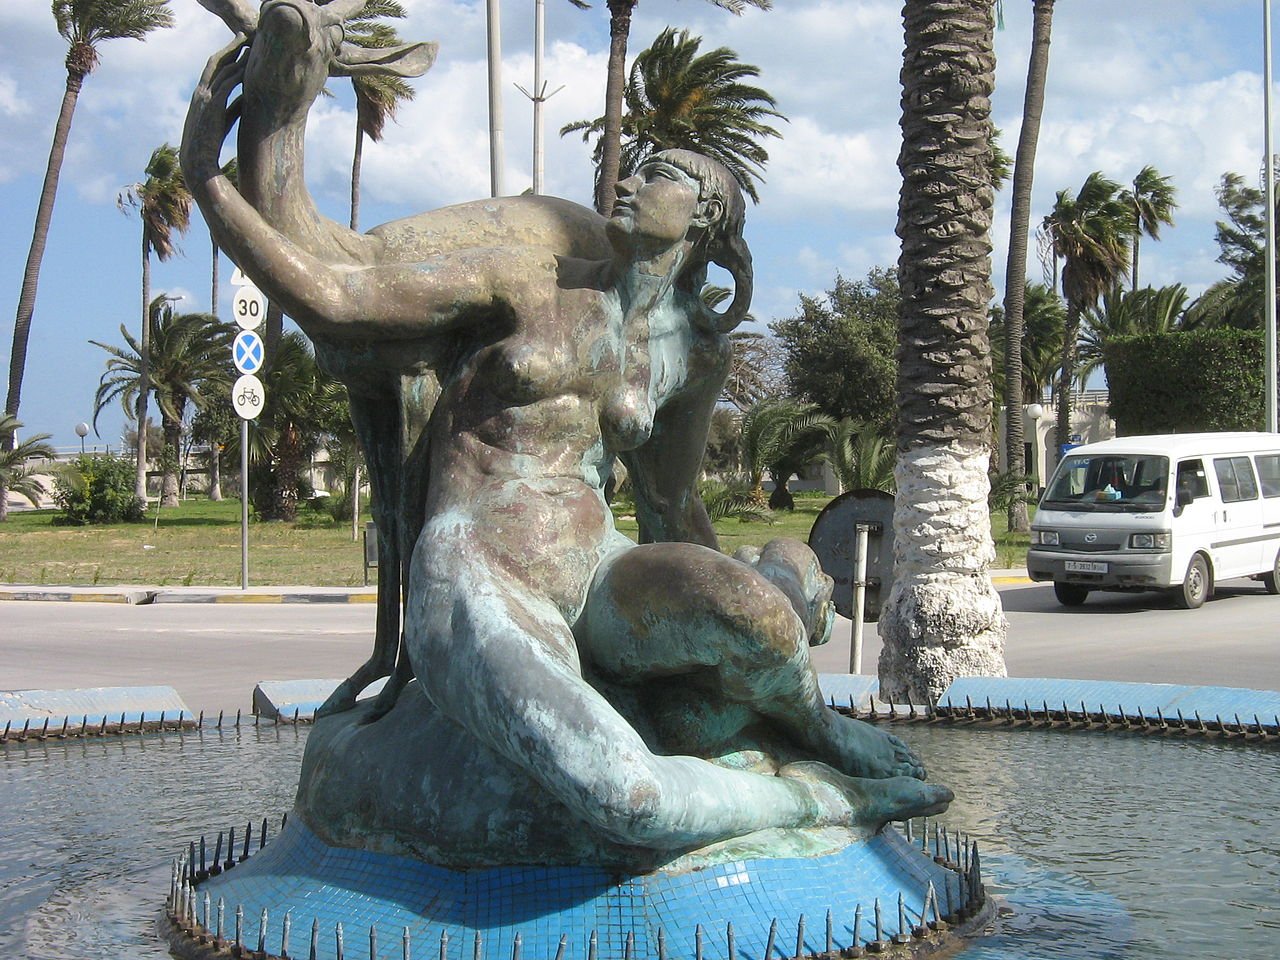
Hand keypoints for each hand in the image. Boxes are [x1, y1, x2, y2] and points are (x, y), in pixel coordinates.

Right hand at [181, 36, 247, 181]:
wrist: (197, 161)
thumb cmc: (210, 143)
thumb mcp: (224, 121)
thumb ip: (233, 108)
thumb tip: (247, 100)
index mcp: (201, 95)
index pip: (213, 68)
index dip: (226, 55)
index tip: (239, 46)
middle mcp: (201, 92)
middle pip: (216, 62)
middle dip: (231, 48)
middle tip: (245, 36)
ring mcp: (205, 98)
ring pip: (221, 70)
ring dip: (236, 56)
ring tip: (250, 46)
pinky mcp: (212, 107)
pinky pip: (226, 85)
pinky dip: (237, 75)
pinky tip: (248, 68)